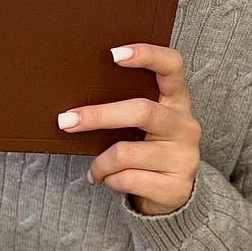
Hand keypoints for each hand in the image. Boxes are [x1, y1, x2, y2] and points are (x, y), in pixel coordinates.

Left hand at [56, 44, 201, 216]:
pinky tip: (108, 180)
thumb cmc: (148, 152)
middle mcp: (185, 126)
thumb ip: (125, 109)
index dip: (147, 55)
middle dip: (99, 116)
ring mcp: (183, 157)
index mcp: (178, 102)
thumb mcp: (144, 127)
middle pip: (141, 111)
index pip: (172, 66)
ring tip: (95, 169)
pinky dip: (109, 181)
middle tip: (66, 121)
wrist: (172, 196)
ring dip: (100, 163)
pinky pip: (126, 179)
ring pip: (125, 153)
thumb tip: (75, 105)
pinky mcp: (175, 187)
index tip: (114, 53)